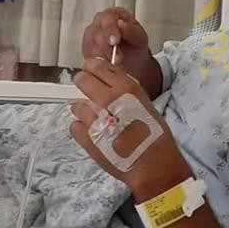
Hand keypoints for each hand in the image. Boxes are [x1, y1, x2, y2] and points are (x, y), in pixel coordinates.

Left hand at [70, 58, 191, 196]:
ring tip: (98, 122)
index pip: (98, 65)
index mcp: (126, 87)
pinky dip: (81, 129)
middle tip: (89, 93)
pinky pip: (75, 126)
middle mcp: (108, 98)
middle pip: (81, 79)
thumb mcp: (143, 102)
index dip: (92, 67)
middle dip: (83, 84)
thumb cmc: (154, 133)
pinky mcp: (86, 137)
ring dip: (84, 111)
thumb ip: (123, 90)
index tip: (91, 71)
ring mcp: (94, 118)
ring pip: (76, 106)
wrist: (152, 163)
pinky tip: (95, 135)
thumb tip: (106, 82)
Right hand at [82, 7, 149, 65]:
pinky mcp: (87, 49)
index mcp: (114, 14)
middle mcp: (99, 22)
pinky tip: (108, 65)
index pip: (107, 18)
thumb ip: (130, 30)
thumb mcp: (139, 37)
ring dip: (104, 57)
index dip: (110, 30)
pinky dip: (98, 63)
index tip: (115, 41)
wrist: (133, 60)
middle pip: (97, 32)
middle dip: (107, 47)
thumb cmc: (135, 45)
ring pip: (91, 46)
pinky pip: (88, 56)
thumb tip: (120, 24)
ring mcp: (91, 35)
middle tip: (119, 58)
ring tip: (117, 64)